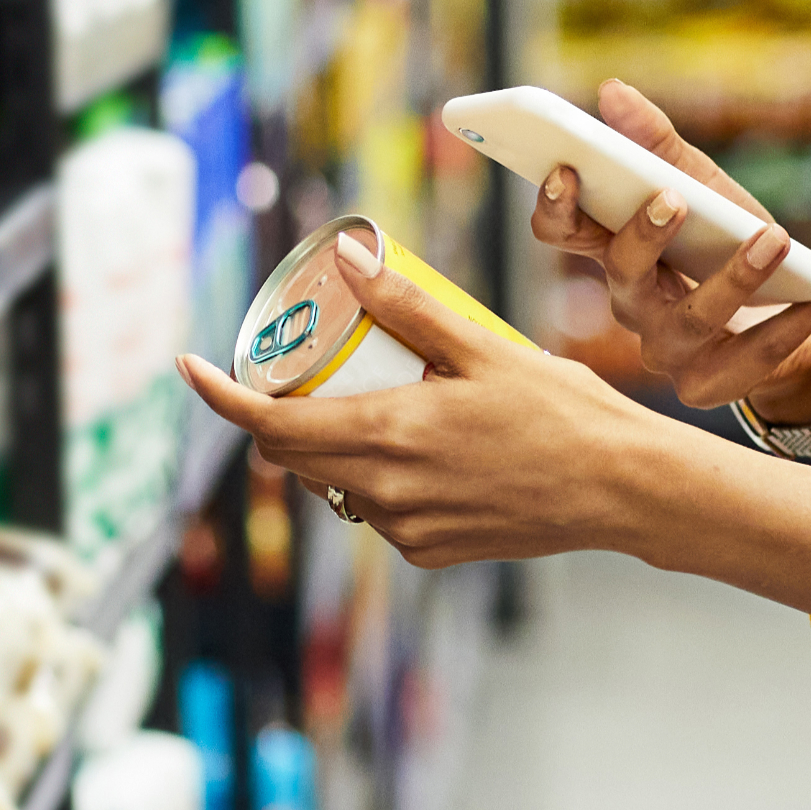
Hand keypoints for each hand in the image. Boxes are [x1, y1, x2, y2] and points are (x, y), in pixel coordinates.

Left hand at [176, 231, 673, 567]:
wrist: (620, 489)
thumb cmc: (561, 411)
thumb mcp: (481, 346)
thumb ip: (407, 307)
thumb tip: (348, 258)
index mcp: (388, 436)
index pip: (268, 425)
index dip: (218, 397)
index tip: (190, 366)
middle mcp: (385, 492)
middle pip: (291, 455)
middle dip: (278, 411)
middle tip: (302, 364)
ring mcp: (405, 529)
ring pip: (333, 483)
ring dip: (331, 443)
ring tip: (376, 395)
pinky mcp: (429, 551)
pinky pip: (375, 510)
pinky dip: (375, 477)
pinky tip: (420, 447)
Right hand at [528, 79, 810, 414]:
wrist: (787, 317)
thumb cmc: (729, 246)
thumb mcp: (704, 188)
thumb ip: (659, 145)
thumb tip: (612, 90)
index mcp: (617, 252)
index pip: (563, 233)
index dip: (555, 207)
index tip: (566, 169)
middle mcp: (633, 305)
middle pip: (622, 275)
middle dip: (643, 238)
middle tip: (672, 198)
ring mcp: (669, 352)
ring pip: (693, 318)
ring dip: (738, 276)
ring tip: (775, 235)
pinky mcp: (714, 385)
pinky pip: (761, 351)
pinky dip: (810, 311)